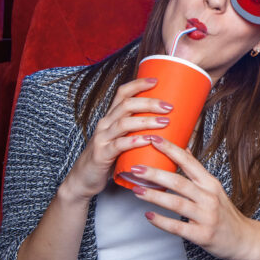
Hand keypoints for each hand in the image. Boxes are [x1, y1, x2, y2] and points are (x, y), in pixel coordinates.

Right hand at [60, 77, 172, 201]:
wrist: (84, 179)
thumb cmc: (109, 158)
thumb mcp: (124, 140)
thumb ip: (141, 132)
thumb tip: (175, 129)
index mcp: (111, 117)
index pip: (123, 93)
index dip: (138, 84)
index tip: (157, 80)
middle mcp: (105, 124)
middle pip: (126, 105)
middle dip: (149, 102)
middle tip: (169, 106)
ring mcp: (102, 138)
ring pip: (124, 123)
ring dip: (147, 120)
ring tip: (165, 122)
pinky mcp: (102, 154)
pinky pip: (119, 145)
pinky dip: (134, 141)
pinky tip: (148, 140)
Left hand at [129, 136, 254, 259]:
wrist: (243, 239)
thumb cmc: (225, 213)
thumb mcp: (214, 188)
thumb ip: (197, 171)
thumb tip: (184, 149)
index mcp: (210, 183)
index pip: (189, 162)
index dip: (170, 150)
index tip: (153, 139)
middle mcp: (209, 197)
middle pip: (179, 182)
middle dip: (155, 174)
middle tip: (136, 168)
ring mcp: (206, 216)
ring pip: (176, 203)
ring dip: (154, 196)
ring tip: (137, 190)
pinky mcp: (202, 235)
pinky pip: (178, 227)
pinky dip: (161, 221)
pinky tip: (148, 216)